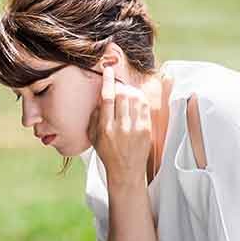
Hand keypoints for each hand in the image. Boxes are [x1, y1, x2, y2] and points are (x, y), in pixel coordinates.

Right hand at [86, 66, 151, 187]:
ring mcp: (135, 128)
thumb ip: (94, 116)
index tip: (108, 70)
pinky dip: (139, 98)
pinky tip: (135, 99)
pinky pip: (144, 106)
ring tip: (126, 93)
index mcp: (105, 128)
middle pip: (122, 95)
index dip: (108, 81)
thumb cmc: (107, 153)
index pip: (107, 98)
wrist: (125, 170)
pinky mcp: (146, 130)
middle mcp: (120, 127)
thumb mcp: (93, 137)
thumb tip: (99, 97)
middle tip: (118, 86)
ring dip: (130, 90)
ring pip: (134, 98)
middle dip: (120, 85)